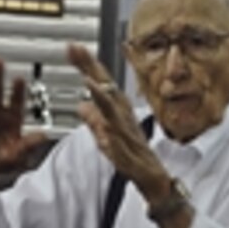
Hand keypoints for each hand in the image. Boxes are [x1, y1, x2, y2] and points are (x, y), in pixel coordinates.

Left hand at [67, 44, 169, 199]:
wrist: (155, 180)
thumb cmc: (134, 156)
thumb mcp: (107, 136)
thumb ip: (93, 119)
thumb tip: (81, 105)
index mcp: (118, 114)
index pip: (100, 85)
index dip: (87, 65)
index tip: (73, 47)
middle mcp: (124, 120)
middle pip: (107, 91)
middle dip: (93, 70)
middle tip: (79, 52)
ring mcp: (128, 138)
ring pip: (114, 116)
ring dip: (102, 99)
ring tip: (88, 83)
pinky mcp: (130, 158)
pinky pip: (120, 149)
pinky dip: (111, 140)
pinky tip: (102, 132)